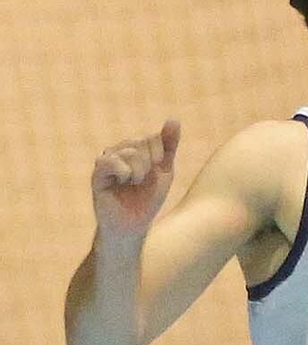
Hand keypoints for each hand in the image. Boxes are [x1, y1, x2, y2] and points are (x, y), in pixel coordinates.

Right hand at [92, 119, 180, 236]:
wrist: (134, 225)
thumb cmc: (148, 199)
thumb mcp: (164, 171)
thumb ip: (169, 145)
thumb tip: (173, 119)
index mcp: (135, 149)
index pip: (152, 137)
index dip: (160, 155)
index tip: (156, 172)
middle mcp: (119, 151)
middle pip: (141, 142)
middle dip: (149, 164)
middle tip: (142, 181)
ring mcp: (107, 161)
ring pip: (129, 150)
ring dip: (139, 170)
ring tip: (134, 183)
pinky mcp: (97, 175)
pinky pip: (109, 160)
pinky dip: (123, 171)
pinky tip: (125, 180)